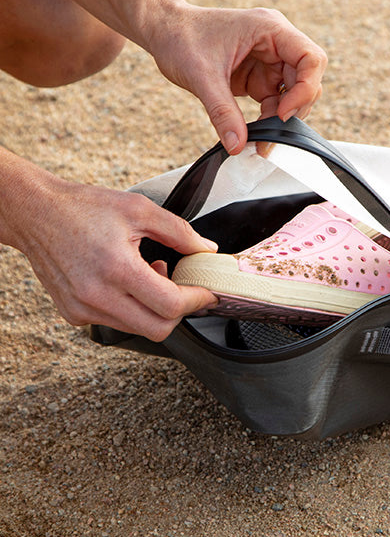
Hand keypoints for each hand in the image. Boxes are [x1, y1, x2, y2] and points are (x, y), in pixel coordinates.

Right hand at [12, 175, 217, 341]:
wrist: (35, 213)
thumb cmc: (83, 208)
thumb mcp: (139, 209)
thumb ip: (180, 231)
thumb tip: (206, 250)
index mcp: (116, 269)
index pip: (170, 305)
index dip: (197, 300)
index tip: (207, 292)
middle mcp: (97, 296)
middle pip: (158, 329)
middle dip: (180, 311)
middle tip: (184, 287)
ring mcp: (83, 309)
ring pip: (138, 328)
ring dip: (155, 308)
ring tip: (151, 274)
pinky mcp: (73, 314)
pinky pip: (116, 322)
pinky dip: (132, 308)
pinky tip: (128, 281)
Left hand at [147, 4, 327, 153]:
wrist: (163, 30)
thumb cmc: (180, 38)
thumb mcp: (201, 77)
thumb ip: (223, 113)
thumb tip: (237, 146)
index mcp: (270, 29)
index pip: (311, 59)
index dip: (305, 89)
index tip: (282, 113)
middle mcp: (276, 42)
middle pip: (308, 79)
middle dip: (294, 108)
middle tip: (271, 133)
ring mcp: (269, 60)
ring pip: (294, 94)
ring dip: (281, 117)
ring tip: (261, 137)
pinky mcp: (260, 76)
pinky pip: (276, 101)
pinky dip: (269, 118)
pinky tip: (254, 131)